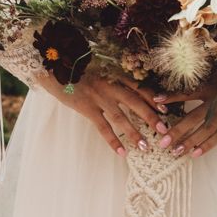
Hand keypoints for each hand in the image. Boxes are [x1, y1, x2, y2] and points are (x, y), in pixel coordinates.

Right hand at [38, 72, 167, 156]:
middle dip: (151, 117)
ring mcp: (98, 97)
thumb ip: (110, 73)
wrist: (51, 64)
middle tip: (164, 130)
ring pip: (121, 117)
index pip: (139, 86)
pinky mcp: (86, 108)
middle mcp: (110, 85)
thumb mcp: (96, 64)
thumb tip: (120, 81)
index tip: (165, 107)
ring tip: (145, 147)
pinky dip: (113, 140)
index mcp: (114, 73)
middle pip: (135, 102)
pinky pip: (103, 127)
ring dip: (134, 133)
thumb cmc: (73, 63)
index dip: (153, 97)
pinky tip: (121, 153)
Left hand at [150, 80, 216, 158]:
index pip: (188, 92)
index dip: (172, 96)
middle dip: (178, 130)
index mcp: (211, 88)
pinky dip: (207, 145)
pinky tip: (195, 154)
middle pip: (194, 118)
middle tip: (163, 142)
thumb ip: (198, 77)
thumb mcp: (215, 74)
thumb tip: (178, 78)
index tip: (155, 99)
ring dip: (190, 142)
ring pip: (206, 131)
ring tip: (175, 152)